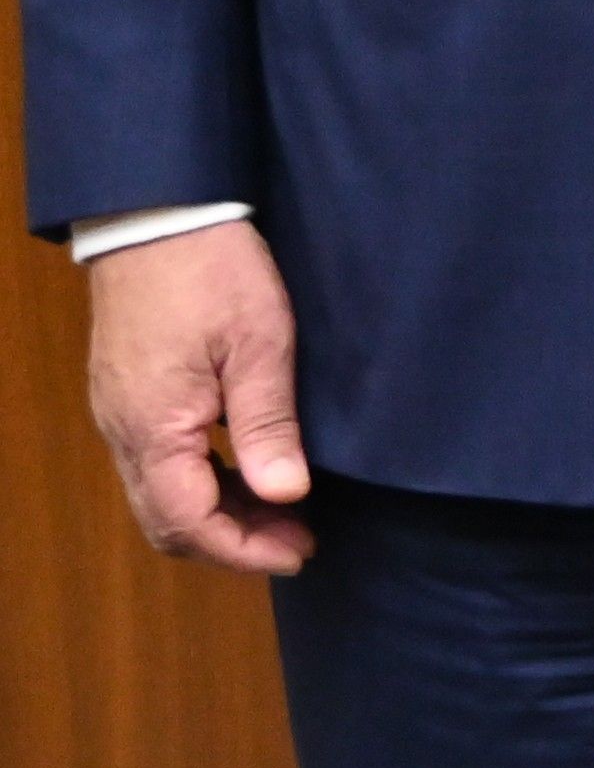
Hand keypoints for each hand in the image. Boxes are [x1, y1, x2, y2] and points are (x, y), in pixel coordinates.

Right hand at [83, 223, 313, 574]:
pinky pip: (157, 464)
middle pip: (167, 520)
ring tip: (283, 511)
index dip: (244, 550)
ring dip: (218, 514)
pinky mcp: (126, 396)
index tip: (300, 553)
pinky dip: (202, 483)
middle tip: (298, 540)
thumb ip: (268, 425)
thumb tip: (286, 495)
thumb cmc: (213, 271)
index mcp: (153, 427)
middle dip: (232, 543)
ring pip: (160, 495)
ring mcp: (119, 414)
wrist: (156, 214)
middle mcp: (123, 432)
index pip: (189, 521)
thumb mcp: (259, 343)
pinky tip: (248, 470)